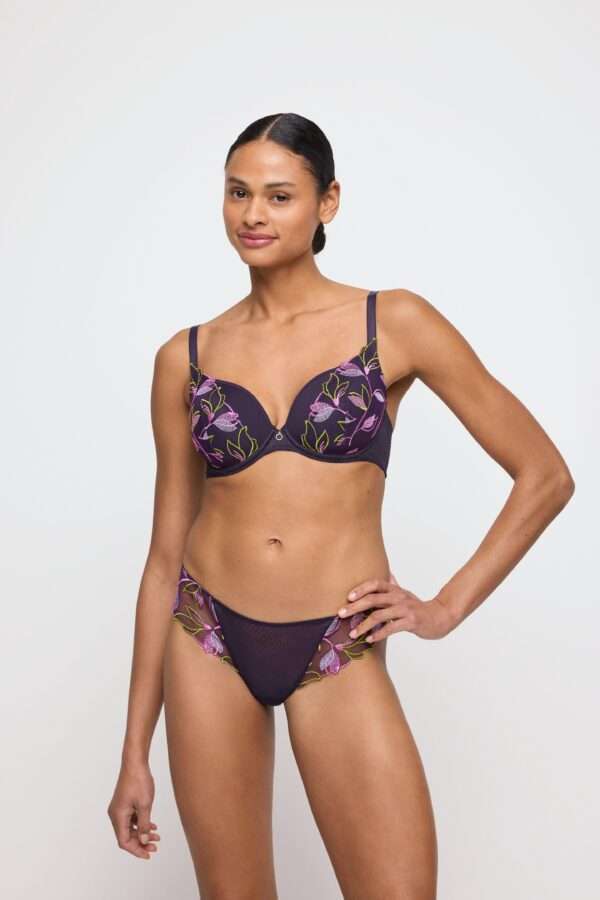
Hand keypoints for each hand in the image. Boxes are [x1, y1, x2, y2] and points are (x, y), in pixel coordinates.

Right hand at [107, 759, 160, 859]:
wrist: (135, 762)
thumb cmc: (139, 781)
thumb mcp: (145, 805)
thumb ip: (144, 825)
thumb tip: (143, 842)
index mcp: (118, 816)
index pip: (124, 841)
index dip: (136, 850)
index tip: (148, 854)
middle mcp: (115, 814)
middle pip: (126, 836)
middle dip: (140, 843)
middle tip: (155, 846)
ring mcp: (119, 808)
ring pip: (129, 828)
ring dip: (142, 833)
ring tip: (157, 837)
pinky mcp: (124, 803)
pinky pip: (131, 819)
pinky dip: (140, 824)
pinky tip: (152, 826)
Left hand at [339, 572, 457, 641]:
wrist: (440, 617)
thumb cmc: (418, 607)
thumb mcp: (405, 594)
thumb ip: (394, 585)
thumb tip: (387, 573)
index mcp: (395, 590)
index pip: (375, 584)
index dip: (361, 589)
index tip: (347, 597)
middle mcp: (399, 597)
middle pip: (373, 599)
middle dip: (355, 607)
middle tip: (340, 614)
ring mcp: (405, 609)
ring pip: (379, 615)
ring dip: (363, 625)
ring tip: (352, 633)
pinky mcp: (411, 622)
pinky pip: (391, 628)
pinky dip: (378, 634)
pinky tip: (369, 640)